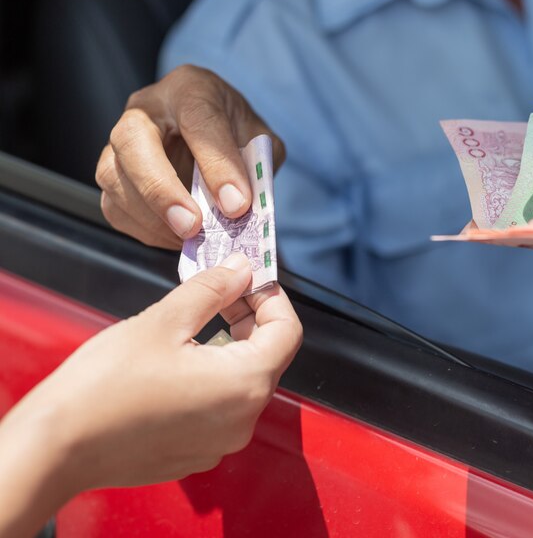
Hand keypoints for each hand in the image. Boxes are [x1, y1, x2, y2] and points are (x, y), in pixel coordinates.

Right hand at [0, 253, 302, 537]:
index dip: (271, 298)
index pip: (288, 331)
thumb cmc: (103, 386)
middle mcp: (243, 420)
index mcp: (244, 384)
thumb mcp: (163, 320)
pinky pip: (221, 408)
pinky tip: (179, 360)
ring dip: (230, 346)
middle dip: (250, 319)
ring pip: (244, 382)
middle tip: (220, 291)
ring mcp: (221, 441)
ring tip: (194, 322)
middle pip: (269, 357)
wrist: (56, 447)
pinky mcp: (198, 452)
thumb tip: (242, 269)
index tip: (248, 279)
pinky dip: (212, 378)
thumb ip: (212, 290)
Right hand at [96, 65, 285, 248]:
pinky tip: (175, 239)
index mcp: (190, 89)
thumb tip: (242, 205)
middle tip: (192, 225)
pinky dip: (144, 229)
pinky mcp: (112, 173)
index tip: (237, 204)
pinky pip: (114, 205)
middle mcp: (146, 108)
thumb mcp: (260, 140)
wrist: (216, 134)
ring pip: (114, 176)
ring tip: (191, 238)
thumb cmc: (237, 133)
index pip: (198, 120)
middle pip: (133, 141)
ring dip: (151, 217)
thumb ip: (256, 165)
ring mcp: (120, 140)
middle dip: (161, 189)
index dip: (217, 165)